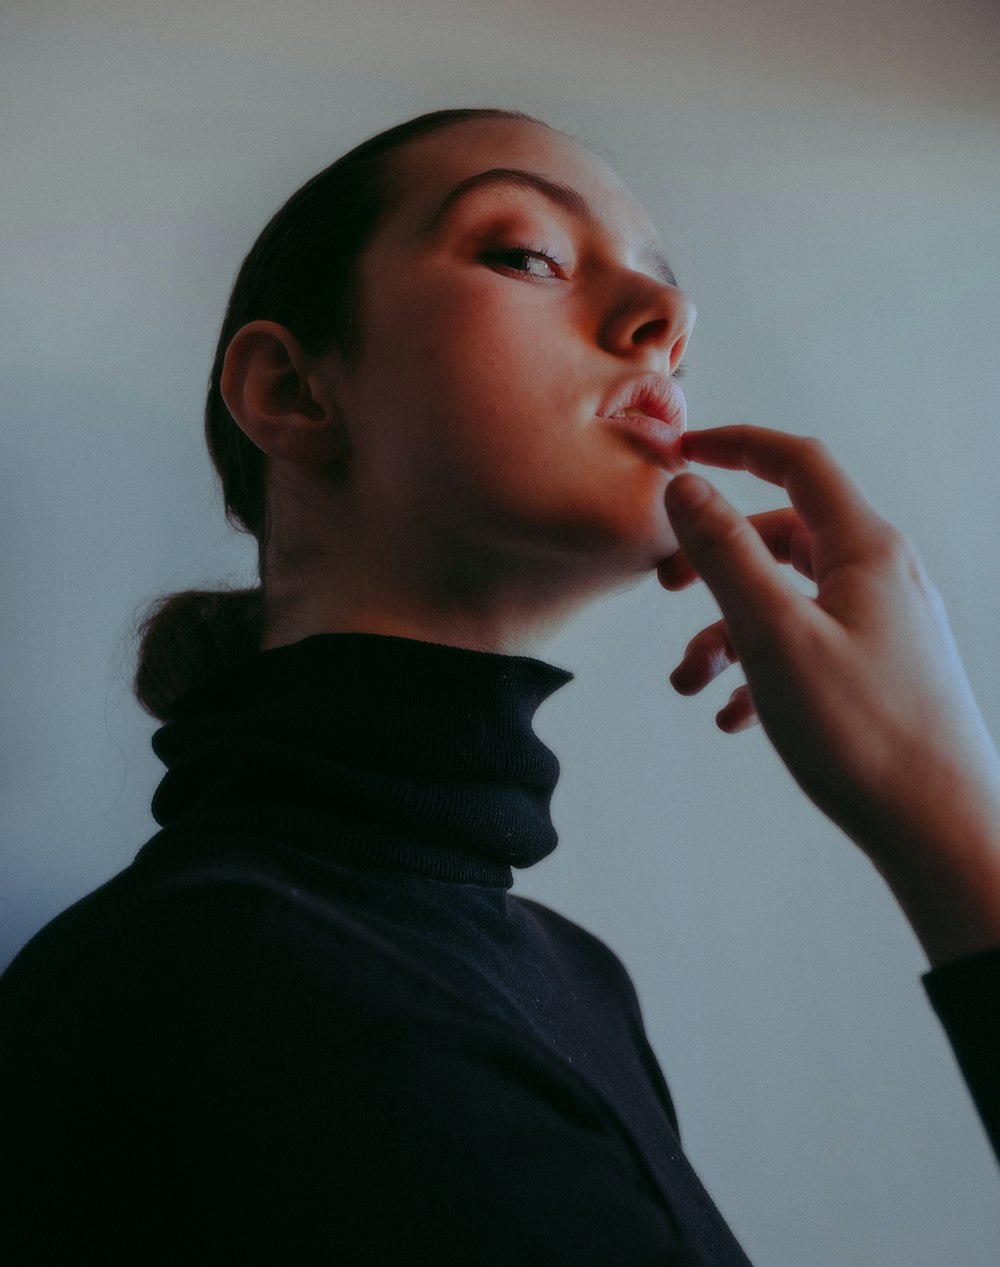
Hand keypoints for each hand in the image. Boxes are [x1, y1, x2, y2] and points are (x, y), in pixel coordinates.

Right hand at [658, 425, 999, 964]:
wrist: (939, 829)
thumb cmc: (862, 732)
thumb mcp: (774, 633)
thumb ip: (726, 552)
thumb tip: (687, 487)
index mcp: (866, 549)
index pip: (798, 461)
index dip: (736, 446)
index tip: (681, 452)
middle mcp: (881, 577)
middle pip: (785, 535)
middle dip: (717, 556)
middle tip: (663, 584)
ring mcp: (885, 626)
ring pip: (789, 601)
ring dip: (729, 631)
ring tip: (687, 681)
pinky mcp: (881, 672)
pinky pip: (809, 648)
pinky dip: (762, 669)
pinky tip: (733, 715)